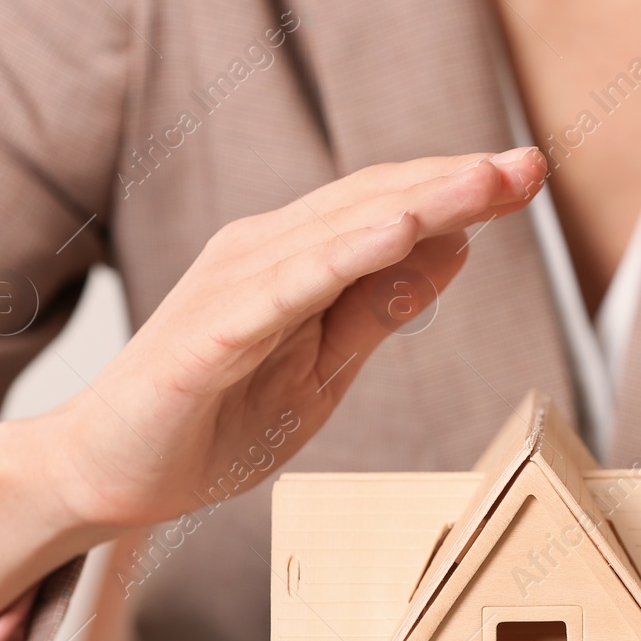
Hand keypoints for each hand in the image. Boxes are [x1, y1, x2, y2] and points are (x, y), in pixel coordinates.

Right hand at [52, 148, 546, 530]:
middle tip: (529, 165)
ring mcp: (233, 288)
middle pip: (372, 205)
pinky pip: (285, 290)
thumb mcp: (325, 370)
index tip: (527, 175)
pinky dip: (342, 257)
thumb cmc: (214, 420)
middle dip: (455, 184)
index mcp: (294, 260)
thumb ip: (380, 308)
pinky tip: (397, 233)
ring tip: (483, 183)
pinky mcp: (207, 334)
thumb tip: (453, 247)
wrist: (111, 475)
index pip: (387, 210)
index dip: (457, 190)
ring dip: (416, 203)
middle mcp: (263, 254)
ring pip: (337, 234)